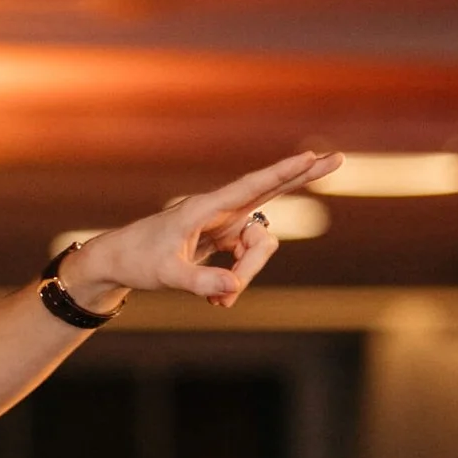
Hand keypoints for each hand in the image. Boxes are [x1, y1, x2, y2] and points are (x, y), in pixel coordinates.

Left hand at [62, 150, 343, 310]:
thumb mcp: (166, 276)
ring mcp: (223, 225)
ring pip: (259, 246)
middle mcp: (219, 211)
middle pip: (270, 193)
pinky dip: (237, 282)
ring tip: (217, 301)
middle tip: (338, 158)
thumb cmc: (138, 261)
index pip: (251, 186)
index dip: (283, 173)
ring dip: (247, 275)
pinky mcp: (222, 240)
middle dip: (302, 179)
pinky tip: (217, 301)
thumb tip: (233, 288)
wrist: (119, 262)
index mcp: (205, 208)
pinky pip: (246, 260)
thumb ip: (200, 281)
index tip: (309, 157)